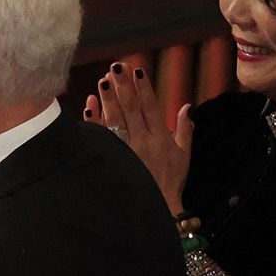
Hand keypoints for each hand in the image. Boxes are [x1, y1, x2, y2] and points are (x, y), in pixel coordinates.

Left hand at [85, 63, 192, 212]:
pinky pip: (101, 137)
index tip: (138, 70)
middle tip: (116, 66)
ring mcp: (125, 151)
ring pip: (114, 120)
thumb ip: (185, 130)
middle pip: (130, 109)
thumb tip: (186, 107)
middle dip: (124, 86)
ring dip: (108, 98)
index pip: (151, 107)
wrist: (156, 209)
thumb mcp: (184, 156)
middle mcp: (142, 142)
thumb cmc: (171, 182)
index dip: (144, 88)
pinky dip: (94, 120)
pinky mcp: (112, 160)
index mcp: (161, 138)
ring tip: (103, 79)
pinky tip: (89, 103)